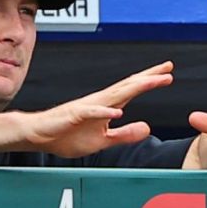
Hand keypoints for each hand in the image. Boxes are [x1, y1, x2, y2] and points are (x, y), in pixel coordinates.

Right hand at [20, 61, 173, 157]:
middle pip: (128, 86)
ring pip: (114, 94)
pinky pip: (91, 113)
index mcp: (107, 106)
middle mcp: (100, 102)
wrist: (38, 135)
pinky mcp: (74, 115)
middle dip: (148, 77)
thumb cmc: (67, 135)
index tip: (168, 74)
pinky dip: (104, 112)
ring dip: (133, 87)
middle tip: (168, 67)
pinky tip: (117, 111)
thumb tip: (147, 128)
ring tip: (152, 81)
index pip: (132, 90)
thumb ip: (125, 135)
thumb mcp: (103, 140)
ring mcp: (87, 107)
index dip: (150, 82)